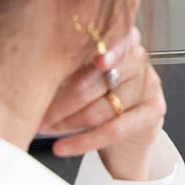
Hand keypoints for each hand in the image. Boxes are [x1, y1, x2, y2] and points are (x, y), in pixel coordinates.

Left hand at [39, 26, 166, 180]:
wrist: (129, 129)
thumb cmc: (100, 94)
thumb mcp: (85, 73)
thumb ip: (69, 65)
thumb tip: (31, 73)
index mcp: (121, 40)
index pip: (110, 38)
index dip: (99, 48)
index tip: (84, 58)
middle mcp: (138, 59)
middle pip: (96, 80)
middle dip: (60, 102)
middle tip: (36, 113)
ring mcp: (149, 85)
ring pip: (101, 108)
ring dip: (67, 123)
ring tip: (46, 129)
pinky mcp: (153, 112)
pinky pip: (114, 129)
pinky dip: (84, 141)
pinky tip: (64, 146)